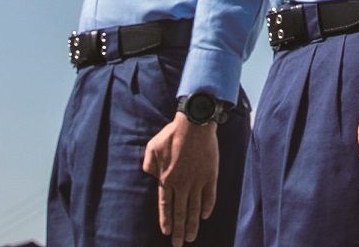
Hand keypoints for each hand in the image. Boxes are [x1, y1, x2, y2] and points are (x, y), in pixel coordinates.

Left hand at [140, 112, 219, 244]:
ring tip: (191, 237)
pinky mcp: (210, 176)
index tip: (167, 232)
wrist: (194, 124)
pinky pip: (209, 196)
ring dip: (192, 225)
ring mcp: (197, 181)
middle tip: (178, 244)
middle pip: (180, 212)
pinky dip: (207, 207)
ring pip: (194, 208)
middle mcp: (182, 184)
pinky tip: (205, 216)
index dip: (166, 220)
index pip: (165, 206)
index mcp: (166, 178)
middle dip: (179, 231)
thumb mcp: (152, 148)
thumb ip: (148, 165)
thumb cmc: (171, 134)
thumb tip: (151, 177)